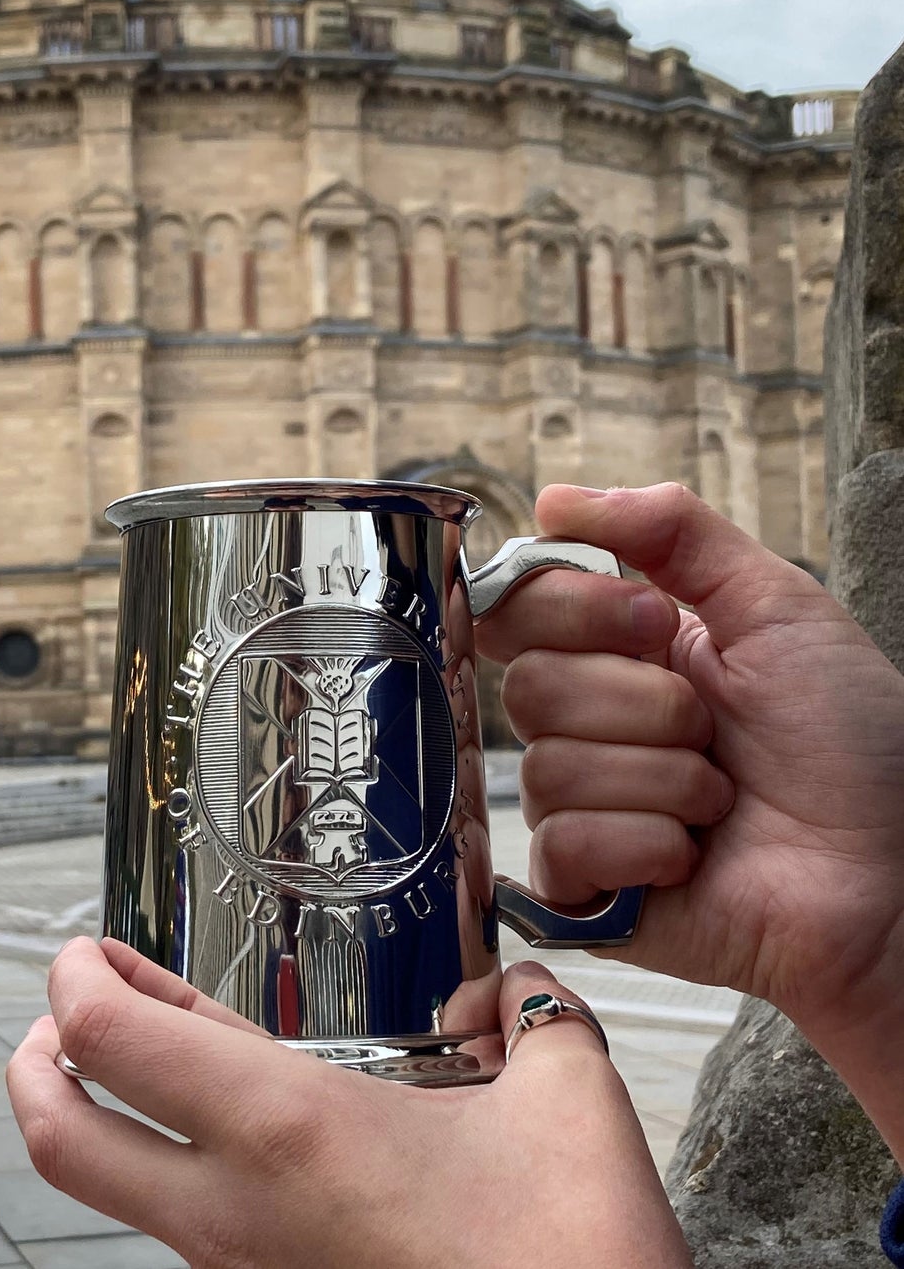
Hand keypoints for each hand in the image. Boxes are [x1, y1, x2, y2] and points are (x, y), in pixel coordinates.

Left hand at [8, 938, 689, 1268]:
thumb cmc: (568, 1256)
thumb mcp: (568, 1098)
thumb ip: (533, 1014)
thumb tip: (512, 991)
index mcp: (286, 1128)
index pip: (110, 1038)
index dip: (73, 977)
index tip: (85, 946)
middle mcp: (236, 1209)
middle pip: (57, 1141)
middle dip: (33, 1067)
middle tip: (50, 1020)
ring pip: (122, 1191)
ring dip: (108, 1117)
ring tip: (147, 1059)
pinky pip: (191, 1227)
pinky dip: (180, 1168)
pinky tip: (238, 1140)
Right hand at [474, 483, 903, 1153]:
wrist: (897, 874)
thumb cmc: (855, 746)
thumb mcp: (774, 606)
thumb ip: (670, 531)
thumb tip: (552, 498)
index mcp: (619, 655)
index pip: (521, 609)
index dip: (578, 612)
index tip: (659, 623)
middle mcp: (589, 727)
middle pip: (530, 687)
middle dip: (647, 705)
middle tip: (714, 731)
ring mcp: (582, 809)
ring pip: (551, 768)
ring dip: (665, 780)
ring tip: (722, 802)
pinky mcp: (584, 890)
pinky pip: (563, 846)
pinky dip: (645, 845)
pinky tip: (692, 857)